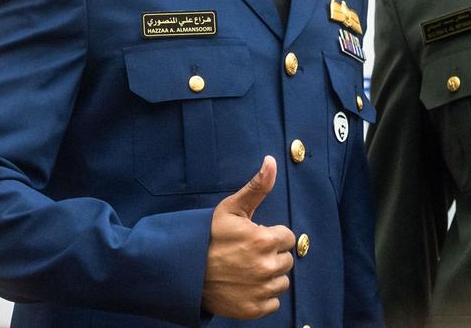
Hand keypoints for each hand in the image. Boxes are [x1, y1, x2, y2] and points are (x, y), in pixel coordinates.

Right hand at [202, 156, 296, 319]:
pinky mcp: (253, 309)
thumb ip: (257, 187)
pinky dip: (262, 297)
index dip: (271, 236)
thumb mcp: (231, 208)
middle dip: (271, 255)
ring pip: (281, 281)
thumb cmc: (208, 237)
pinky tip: (245, 286)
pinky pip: (273, 303)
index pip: (288, 237)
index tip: (254, 237)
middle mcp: (266, 267)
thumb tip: (271, 161)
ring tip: (246, 270)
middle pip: (286, 260)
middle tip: (248, 254)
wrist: (183, 271)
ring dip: (269, 276)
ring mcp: (260, 290)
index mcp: (264, 240)